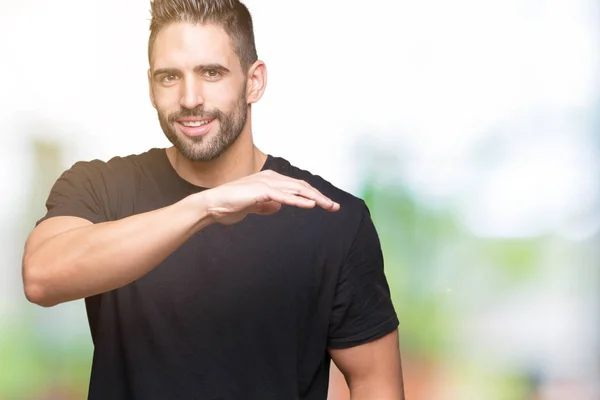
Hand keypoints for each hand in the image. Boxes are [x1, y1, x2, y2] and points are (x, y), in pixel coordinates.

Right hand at [201, 170, 339, 224]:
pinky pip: (284, 196)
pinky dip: (299, 200)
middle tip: (335, 207)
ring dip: (315, 198)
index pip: (297, 187)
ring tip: (329, 205)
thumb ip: (266, 205)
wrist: (212, 205)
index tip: (327, 205)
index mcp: (270, 180)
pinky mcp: (260, 191)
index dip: (314, 195)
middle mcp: (270, 178)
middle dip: (321, 196)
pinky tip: (311, 204)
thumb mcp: (254, 206)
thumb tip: (278, 206)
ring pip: (297, 189)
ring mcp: (266, 183)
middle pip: (302, 186)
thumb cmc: (230, 205)